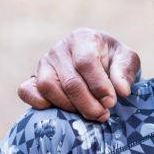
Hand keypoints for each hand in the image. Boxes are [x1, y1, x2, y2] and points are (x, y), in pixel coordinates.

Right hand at [18, 28, 139, 121]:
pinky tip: (63, 112)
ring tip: (89, 114)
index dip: (99, 86)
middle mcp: (60, 49)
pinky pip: (26, 91)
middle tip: (103, 115)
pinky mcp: (33, 78)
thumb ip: (125, 73)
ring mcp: (44, 63)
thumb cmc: (114, 61)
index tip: (111, 102)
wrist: (99, 64)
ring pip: (48, 88)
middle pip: (70, 81)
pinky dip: (40, 104)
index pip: (86, 62)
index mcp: (83, 38)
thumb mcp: (127, 61)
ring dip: (69, 107)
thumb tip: (122, 91)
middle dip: (88, 103)